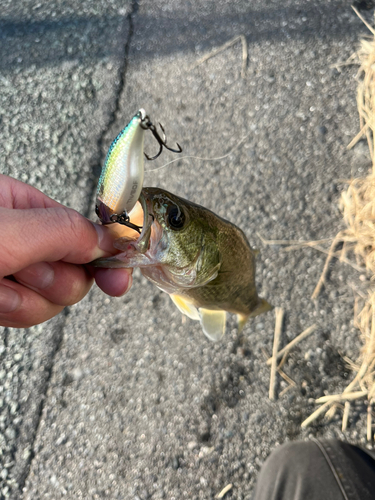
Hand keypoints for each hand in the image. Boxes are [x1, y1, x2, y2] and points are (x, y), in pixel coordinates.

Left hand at [0, 175, 131, 327]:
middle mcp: (19, 235)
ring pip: (51, 296)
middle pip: (71, 268)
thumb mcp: (6, 233)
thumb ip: (63, 232)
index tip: (118, 275)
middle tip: (21, 271)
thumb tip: (108, 240)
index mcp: (20, 203)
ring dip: (26, 299)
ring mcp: (11, 268)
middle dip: (51, 280)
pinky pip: (28, 311)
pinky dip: (11, 311)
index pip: (80, 228)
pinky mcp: (2, 297)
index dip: (102, 252)